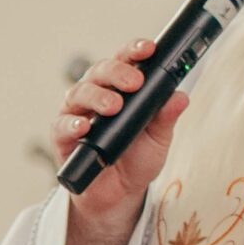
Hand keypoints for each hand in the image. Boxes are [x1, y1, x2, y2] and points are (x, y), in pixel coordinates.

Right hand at [53, 38, 188, 234]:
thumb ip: (167, 117)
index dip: (135, 51)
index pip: (125, 61)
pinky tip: (84, 127)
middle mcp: (96, 94)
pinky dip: (72, 124)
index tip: (149, 50)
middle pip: (101, 71)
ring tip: (114, 105)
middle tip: (135, 83)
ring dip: (97, 96)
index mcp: (121, 88)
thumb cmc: (137, 159)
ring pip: (79, 92)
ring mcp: (77, 113)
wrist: (120, 194)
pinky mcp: (62, 137)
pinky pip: (62, 125)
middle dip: (118, 72)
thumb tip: (181, 96)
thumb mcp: (159, 138)